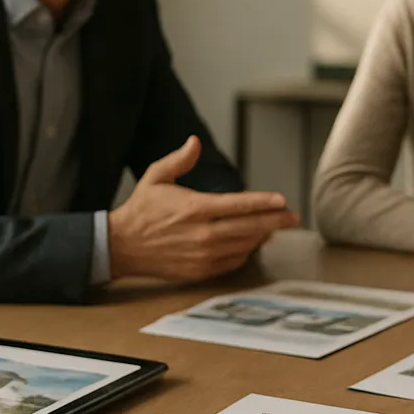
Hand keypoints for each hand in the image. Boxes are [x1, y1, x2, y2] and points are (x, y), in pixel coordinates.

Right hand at [109, 136, 298, 281]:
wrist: (120, 246)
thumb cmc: (140, 209)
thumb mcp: (155, 177)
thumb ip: (179, 159)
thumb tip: (195, 142)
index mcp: (195, 208)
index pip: (239, 205)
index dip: (264, 203)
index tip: (282, 201)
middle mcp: (202, 233)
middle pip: (249, 228)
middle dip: (275, 221)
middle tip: (293, 217)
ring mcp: (202, 255)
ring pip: (243, 246)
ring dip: (262, 237)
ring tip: (275, 228)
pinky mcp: (199, 270)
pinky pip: (231, 262)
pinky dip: (245, 253)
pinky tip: (252, 245)